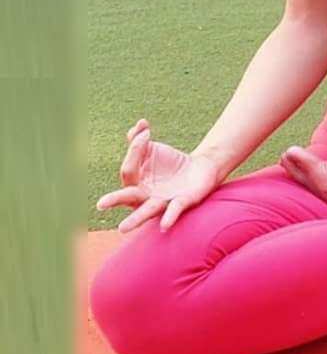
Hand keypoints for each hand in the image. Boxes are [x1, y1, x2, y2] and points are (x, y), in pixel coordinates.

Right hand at [95, 118, 221, 233]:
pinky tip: (164, 226)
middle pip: (128, 196)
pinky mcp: (181, 203)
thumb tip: (140, 125)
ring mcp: (162, 202)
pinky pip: (174, 211)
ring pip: (147, 211)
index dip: (135, 149)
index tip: (146, 132)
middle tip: (100, 204)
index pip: (129, 169)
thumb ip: (140, 138)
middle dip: (114, 200)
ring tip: (122, 228)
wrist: (199, 168)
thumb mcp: (152, 149)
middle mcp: (145, 196)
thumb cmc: (169, 163)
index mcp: (136, 182)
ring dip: (135, 219)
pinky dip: (169, 217)